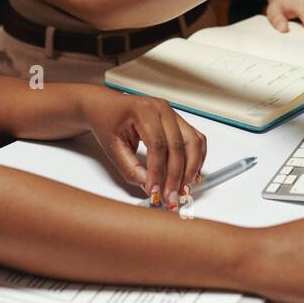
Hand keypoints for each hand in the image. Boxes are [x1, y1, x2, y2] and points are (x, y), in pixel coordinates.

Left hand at [81, 89, 205, 208]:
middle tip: (170, 195)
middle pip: (178, 145)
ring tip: (183, 188)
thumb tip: (148, 186)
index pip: (157, 145)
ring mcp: (173, 114)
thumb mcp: (112, 147)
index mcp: (143, 110)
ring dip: (191, 168)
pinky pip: (195, 139)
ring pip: (193, 142)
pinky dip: (197, 158)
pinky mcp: (178, 121)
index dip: (158, 171)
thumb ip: (130, 168)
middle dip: (176, 175)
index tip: (155, 191)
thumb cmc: (107, 121)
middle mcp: (162, 109)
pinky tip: (192, 174)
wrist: (106, 106)